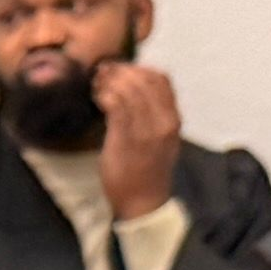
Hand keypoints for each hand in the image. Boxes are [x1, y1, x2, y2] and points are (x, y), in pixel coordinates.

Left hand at [91, 59, 186, 220]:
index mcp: (173, 118)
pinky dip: (104, 95)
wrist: (143, 201)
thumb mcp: (161, 136)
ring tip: (97, 84)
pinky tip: (97, 98)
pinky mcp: (125, 139)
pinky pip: (115, 105)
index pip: (161, 79)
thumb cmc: (147, 168)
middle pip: (143, 79)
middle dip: (120, 71)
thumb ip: (154, 112)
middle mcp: (163, 122)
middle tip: (103, 72)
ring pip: (128, 89)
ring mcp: (145, 130)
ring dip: (109, 81)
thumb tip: (135, 85)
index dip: (139, 68)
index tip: (121, 70)